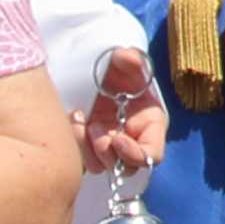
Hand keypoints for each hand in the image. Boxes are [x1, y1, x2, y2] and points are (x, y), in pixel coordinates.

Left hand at [77, 58, 168, 175]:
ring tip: (80, 121)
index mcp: (150, 125)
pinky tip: (73, 120)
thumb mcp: (125, 61)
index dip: (135, 154)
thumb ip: (130, 58)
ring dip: (88, 150)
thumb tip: (127, 56)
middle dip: (108, 154)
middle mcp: (132, 140)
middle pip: (126, 167)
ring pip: (102, 166)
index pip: (151, 155)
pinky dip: (76, 144)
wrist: (95, 73)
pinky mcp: (90, 147)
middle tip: (95, 129)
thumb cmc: (117, 69)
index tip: (116, 139)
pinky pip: (83, 159)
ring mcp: (110, 146)